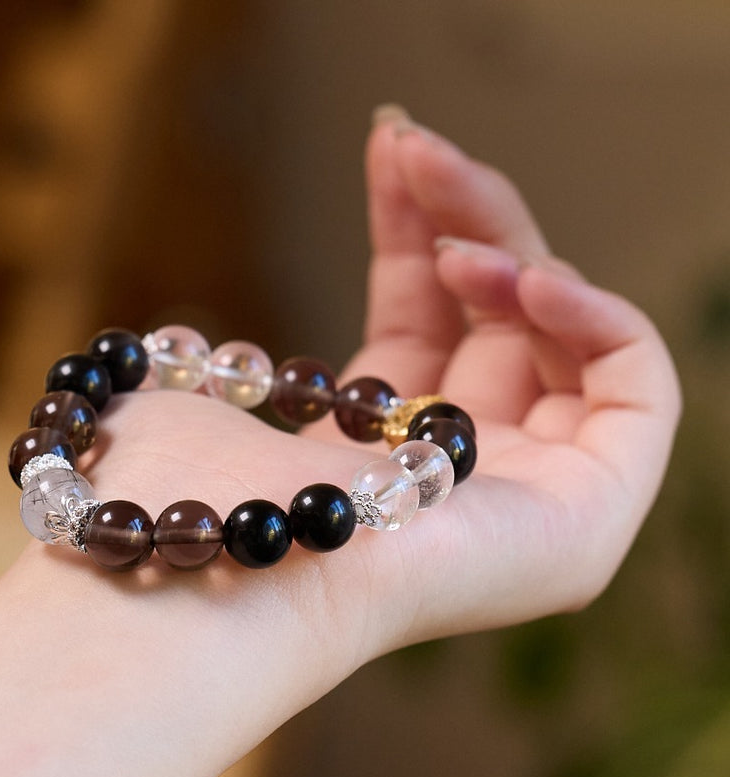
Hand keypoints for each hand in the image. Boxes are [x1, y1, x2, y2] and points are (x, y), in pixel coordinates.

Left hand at [57, 110, 679, 681]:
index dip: (413, 232)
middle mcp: (454, 482)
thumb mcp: (220, 393)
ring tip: (456, 233)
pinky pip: (639, 395)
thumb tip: (245, 333)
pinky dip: (602, 320)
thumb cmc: (191, 490)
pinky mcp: (585, 524)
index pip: (423, 324)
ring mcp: (524, 507)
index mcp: (374, 457)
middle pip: (495, 322)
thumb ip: (250, 358)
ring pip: (561, 341)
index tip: (387, 149)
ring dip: (518, 255)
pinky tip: (531, 283)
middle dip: (465, 219)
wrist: (210, 575)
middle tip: (414, 147)